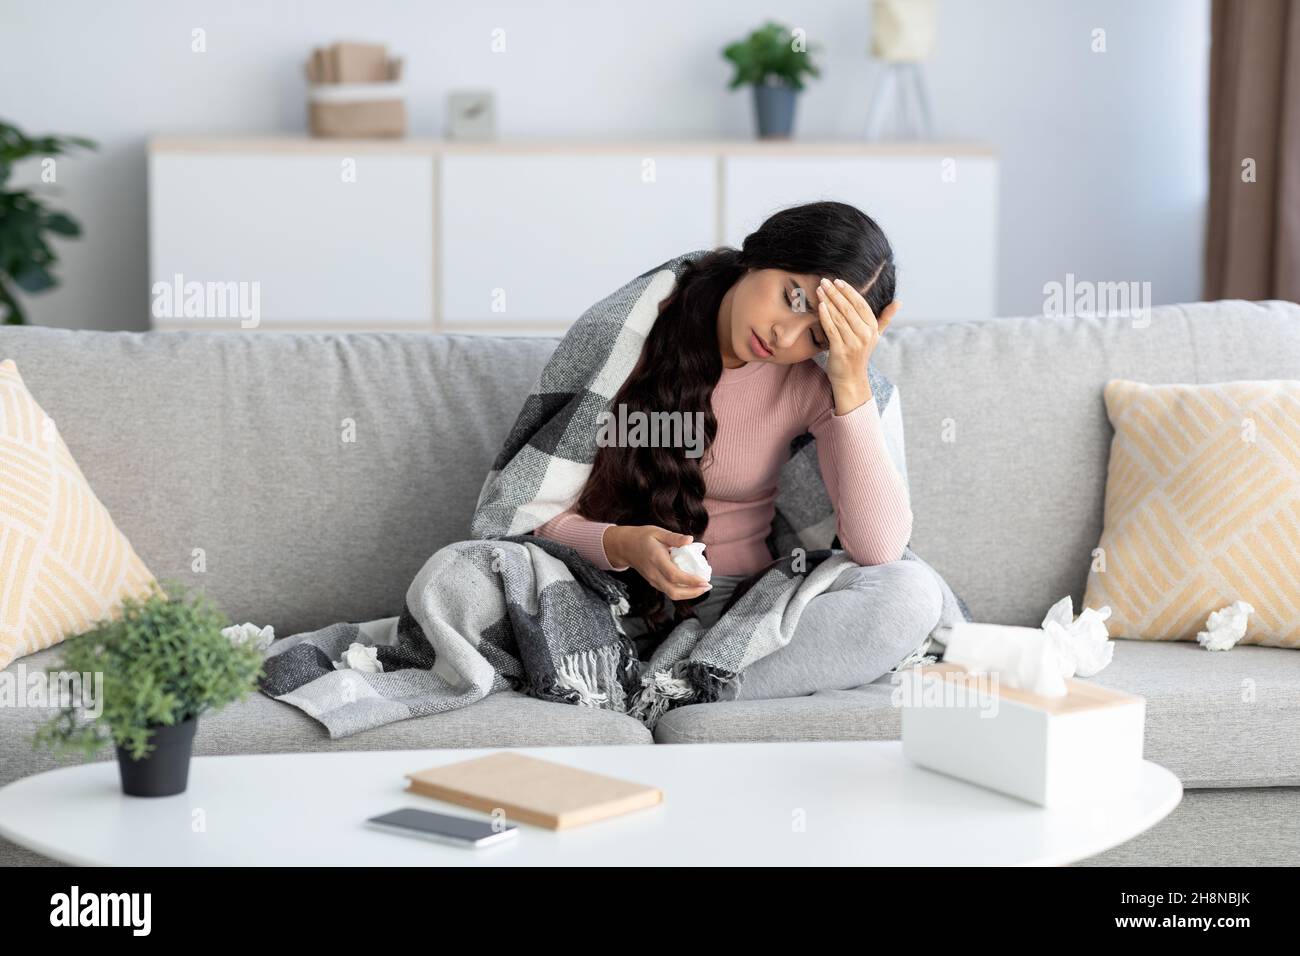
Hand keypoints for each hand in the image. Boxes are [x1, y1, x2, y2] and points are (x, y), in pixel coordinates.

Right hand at [603, 525, 710, 599]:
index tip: (705, 580)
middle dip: (693, 593)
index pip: (674, 575)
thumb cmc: (642, 537)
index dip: (691, 581)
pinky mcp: (653, 582)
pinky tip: (692, 585)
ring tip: (703, 587)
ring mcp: (652, 580)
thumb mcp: (658, 532)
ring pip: (671, 594)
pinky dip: (682, 591)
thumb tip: (690, 540)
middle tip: (707, 586)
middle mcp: (654, 573)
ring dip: (689, 594)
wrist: (624, 546)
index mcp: (656, 559)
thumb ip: (674, 537)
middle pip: (673, 591)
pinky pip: (668, 591)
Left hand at [815, 277, 899, 413]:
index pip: (861, 304)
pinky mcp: (840, 349)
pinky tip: (819, 305)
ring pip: (838, 316)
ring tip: (819, 289)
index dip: (849, 291)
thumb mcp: (875, 336)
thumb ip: (885, 318)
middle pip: (848, 308)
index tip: (838, 281)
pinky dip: (825, 315)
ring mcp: (853, 342)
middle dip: (835, 292)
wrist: (851, 378)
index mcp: (873, 328)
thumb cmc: (860, 354)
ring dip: (828, 300)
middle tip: (824, 281)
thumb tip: (899, 302)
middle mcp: (865, 334)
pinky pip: (831, 328)